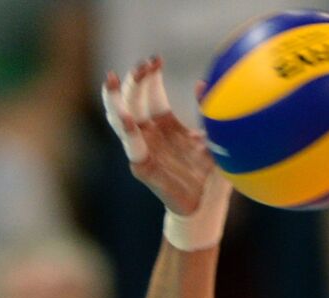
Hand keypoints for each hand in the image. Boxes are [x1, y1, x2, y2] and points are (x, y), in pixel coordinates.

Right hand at [102, 57, 221, 215]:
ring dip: (115, 98)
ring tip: (113, 79)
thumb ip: (208, 113)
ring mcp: (143, 149)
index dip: (150, 74)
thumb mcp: (215, 140)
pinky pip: (132, 148)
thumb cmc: (212, 174)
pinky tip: (128, 119)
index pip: (150, 92)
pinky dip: (128, 133)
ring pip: (120, 119)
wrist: (209, 207)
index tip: (156, 59)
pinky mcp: (143, 167)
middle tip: (143, 64)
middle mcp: (150, 133)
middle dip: (134, 79)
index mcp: (165, 123)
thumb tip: (204, 84)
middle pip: (132, 100)